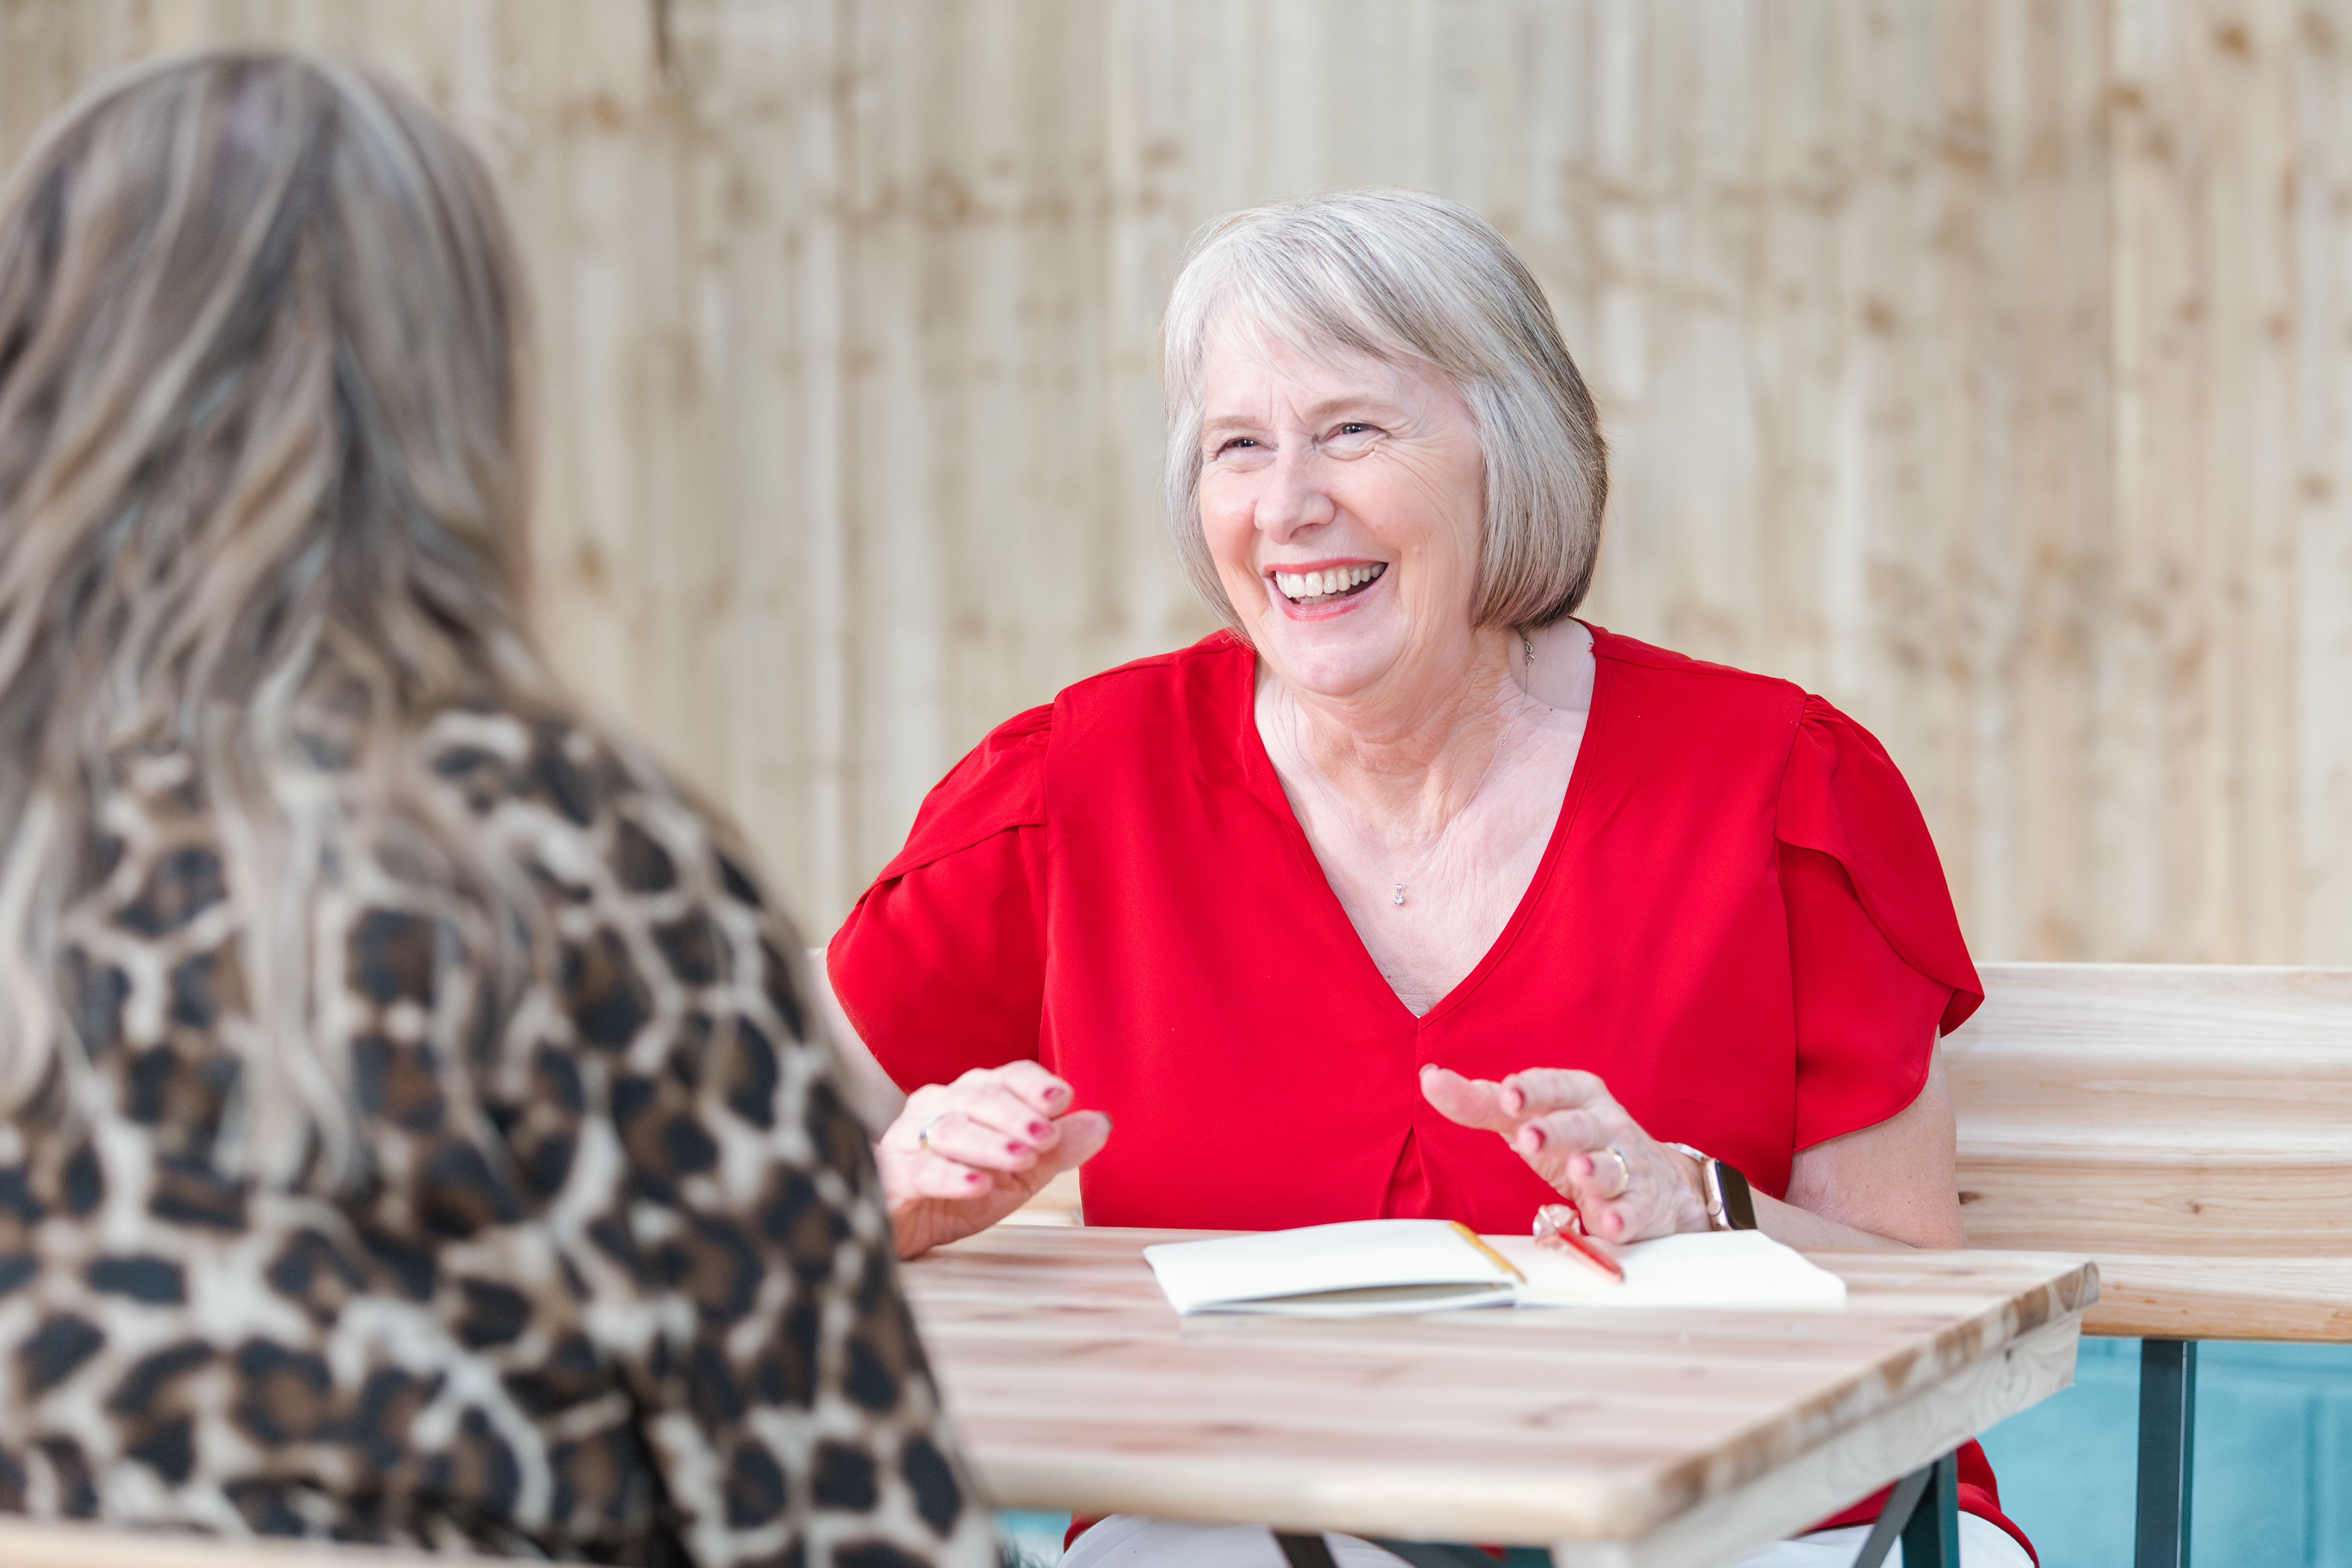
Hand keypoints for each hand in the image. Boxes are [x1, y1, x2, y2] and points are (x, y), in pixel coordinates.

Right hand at [876, 1063, 1110, 1258]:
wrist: (902, 1227)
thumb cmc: (959, 1192)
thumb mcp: (1018, 1176)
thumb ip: (1057, 1149)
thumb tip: (1102, 1122)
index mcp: (972, 1097)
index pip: (1007, 1077)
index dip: (1034, 1085)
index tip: (1063, 1098)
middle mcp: (939, 1105)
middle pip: (979, 1097)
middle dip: (1017, 1116)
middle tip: (1046, 1137)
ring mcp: (910, 1137)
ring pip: (951, 1128)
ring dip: (991, 1144)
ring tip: (1021, 1160)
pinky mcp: (892, 1173)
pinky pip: (923, 1169)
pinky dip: (953, 1176)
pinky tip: (978, 1186)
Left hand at [1419, 1064, 1708, 1241]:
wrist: (1657, 1181)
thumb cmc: (1577, 1141)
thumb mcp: (1533, 1117)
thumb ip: (1482, 1103)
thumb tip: (1431, 1080)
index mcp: (1576, 1096)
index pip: (1552, 1086)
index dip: (1531, 1090)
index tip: (1508, 1094)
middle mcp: (1604, 1125)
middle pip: (1579, 1125)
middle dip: (1555, 1130)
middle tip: (1529, 1137)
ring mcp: (1627, 1164)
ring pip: (1610, 1165)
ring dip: (1594, 1168)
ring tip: (1579, 1171)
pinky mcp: (1642, 1204)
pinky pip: (1633, 1210)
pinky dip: (1622, 1218)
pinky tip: (1609, 1224)